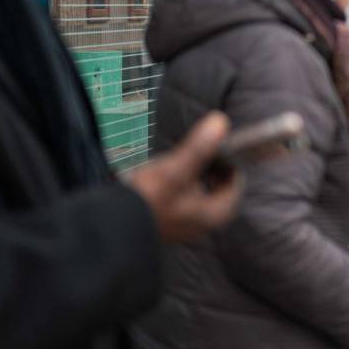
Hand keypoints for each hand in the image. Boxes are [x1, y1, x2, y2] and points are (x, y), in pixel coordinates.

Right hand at [126, 112, 242, 242]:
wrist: (112, 226)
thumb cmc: (147, 200)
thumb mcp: (175, 169)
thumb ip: (199, 147)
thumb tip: (221, 122)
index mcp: (215, 213)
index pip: (236, 182)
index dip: (231, 162)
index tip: (222, 144)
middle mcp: (206, 223)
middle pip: (220, 189)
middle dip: (215, 168)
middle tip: (206, 149)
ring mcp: (187, 225)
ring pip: (203, 194)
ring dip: (199, 175)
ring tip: (188, 158)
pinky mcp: (170, 223)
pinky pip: (187, 200)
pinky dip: (185, 185)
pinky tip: (169, 175)